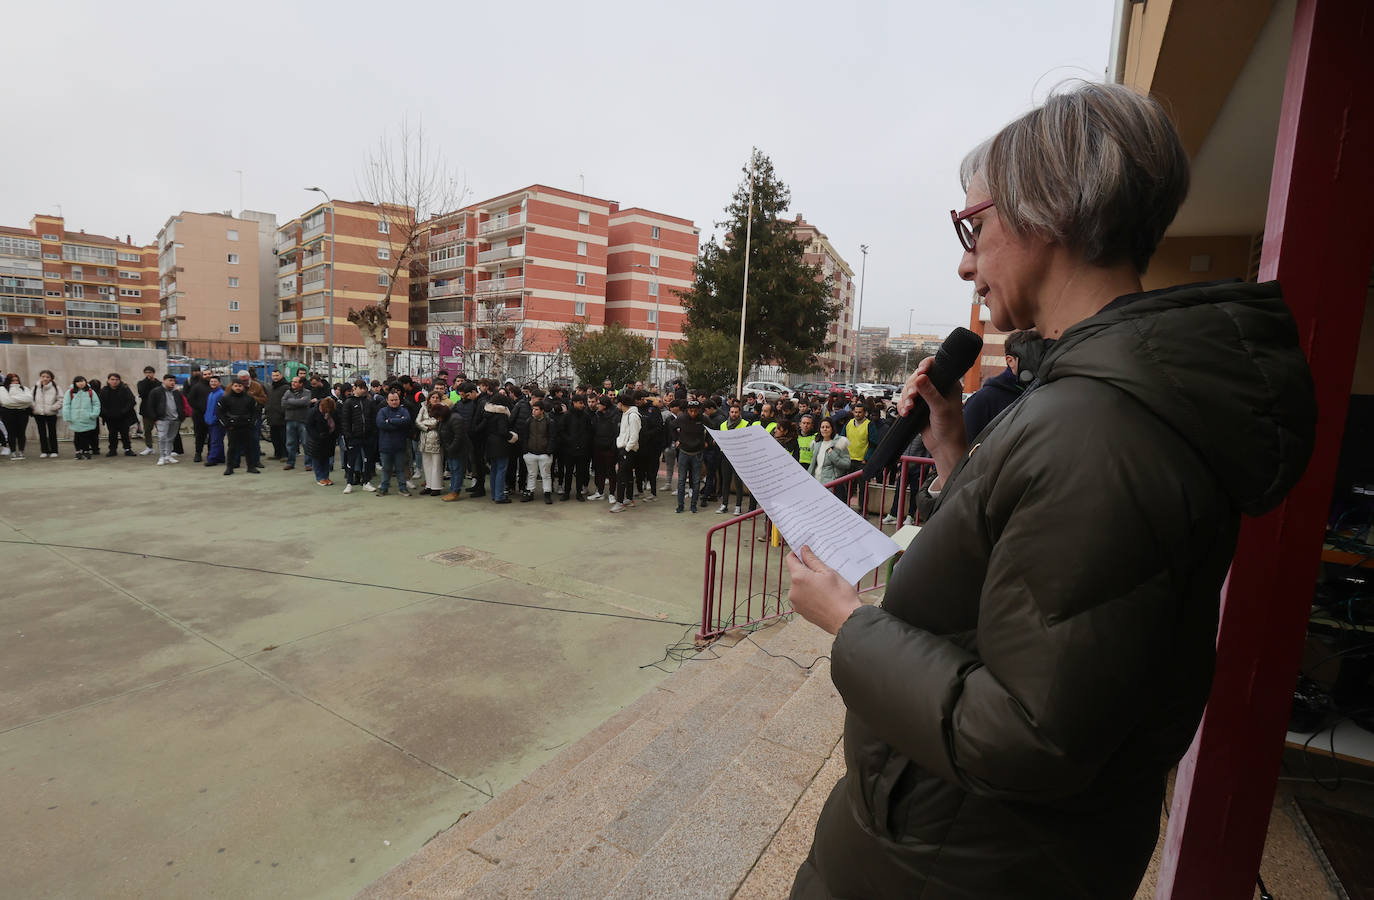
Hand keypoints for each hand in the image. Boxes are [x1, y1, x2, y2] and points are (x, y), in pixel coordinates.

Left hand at [785, 546, 860, 634]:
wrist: (847, 621)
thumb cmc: (840, 597)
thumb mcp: (828, 572)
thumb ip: (813, 560)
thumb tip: (804, 551)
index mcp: (799, 578)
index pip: (791, 559)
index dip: (797, 553)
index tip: (804, 551)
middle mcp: (793, 591)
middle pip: (796, 574)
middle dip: (807, 571)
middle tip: (823, 572)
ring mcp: (796, 603)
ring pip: (800, 587)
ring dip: (809, 584)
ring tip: (826, 587)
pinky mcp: (801, 612)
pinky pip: (803, 598)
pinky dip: (811, 595)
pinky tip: (824, 596)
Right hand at [901, 356, 967, 480]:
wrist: (945, 447)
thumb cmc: (951, 428)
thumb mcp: (940, 408)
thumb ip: (929, 392)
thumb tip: (920, 377)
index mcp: (948, 384)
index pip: (934, 367)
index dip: (924, 367)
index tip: (920, 373)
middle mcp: (937, 388)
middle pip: (916, 377)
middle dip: (911, 387)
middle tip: (912, 397)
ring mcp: (927, 398)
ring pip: (909, 389)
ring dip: (906, 398)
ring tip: (909, 408)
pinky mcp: (918, 407)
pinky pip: (905, 401)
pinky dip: (903, 406)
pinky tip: (905, 413)